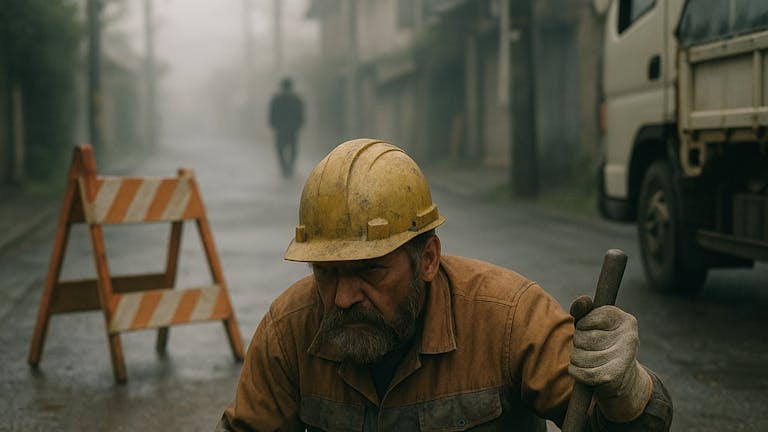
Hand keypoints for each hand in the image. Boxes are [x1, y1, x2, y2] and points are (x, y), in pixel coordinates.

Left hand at [569, 301, 651, 422]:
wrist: (623, 378)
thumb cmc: (604, 343)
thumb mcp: (595, 323)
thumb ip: (584, 309)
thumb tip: (582, 302)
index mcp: (626, 320)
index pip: (586, 319)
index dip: (581, 325)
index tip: (589, 329)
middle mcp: (629, 338)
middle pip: (580, 337)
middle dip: (578, 342)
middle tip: (590, 347)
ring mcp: (622, 359)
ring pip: (578, 355)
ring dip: (576, 358)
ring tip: (588, 359)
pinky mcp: (613, 377)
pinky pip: (580, 372)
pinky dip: (575, 371)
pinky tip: (583, 370)